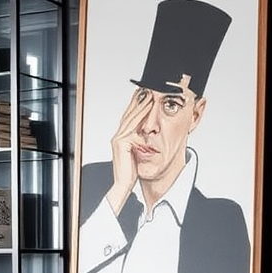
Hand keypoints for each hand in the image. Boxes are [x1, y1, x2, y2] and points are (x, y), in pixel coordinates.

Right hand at [105, 90, 146, 215]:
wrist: (125, 184)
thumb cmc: (133, 172)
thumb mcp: (141, 152)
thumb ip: (143, 142)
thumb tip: (152, 133)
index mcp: (123, 137)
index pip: (132, 117)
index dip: (139, 105)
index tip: (148, 94)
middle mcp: (119, 135)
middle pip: (130, 113)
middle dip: (139, 100)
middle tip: (148, 88)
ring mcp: (119, 137)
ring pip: (132, 116)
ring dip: (141, 103)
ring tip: (149, 92)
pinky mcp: (120, 141)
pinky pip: (132, 123)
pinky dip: (140, 113)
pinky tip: (147, 105)